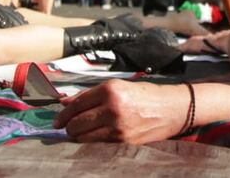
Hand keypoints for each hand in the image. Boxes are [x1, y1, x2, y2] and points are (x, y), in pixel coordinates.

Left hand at [54, 79, 187, 143]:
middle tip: (68, 127)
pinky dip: (91, 141)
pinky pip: (97, 143)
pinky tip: (94, 135)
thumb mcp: (118, 87)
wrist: (172, 109)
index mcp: (110, 90)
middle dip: (69, 127)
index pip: (76, 104)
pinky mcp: (122, 141)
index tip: (57, 120)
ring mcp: (117, 127)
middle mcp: (112, 108)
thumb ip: (90, 94)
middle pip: (76, 123)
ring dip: (78, 136)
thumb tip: (64, 102)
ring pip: (83, 137)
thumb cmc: (146, 95)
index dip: (63, 114)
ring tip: (81, 132)